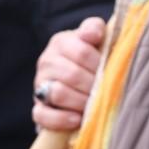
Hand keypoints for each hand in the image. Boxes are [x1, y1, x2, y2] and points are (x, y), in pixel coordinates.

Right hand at [30, 16, 105, 131]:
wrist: (76, 78)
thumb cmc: (91, 56)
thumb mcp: (95, 37)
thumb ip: (95, 29)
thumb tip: (94, 34)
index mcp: (61, 42)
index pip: (82, 51)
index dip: (99, 63)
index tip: (110, 70)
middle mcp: (46, 61)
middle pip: (72, 75)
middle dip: (94, 85)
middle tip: (107, 91)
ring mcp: (39, 85)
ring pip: (58, 94)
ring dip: (81, 102)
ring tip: (94, 104)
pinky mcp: (37, 107)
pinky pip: (42, 115)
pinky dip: (62, 119)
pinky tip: (77, 119)